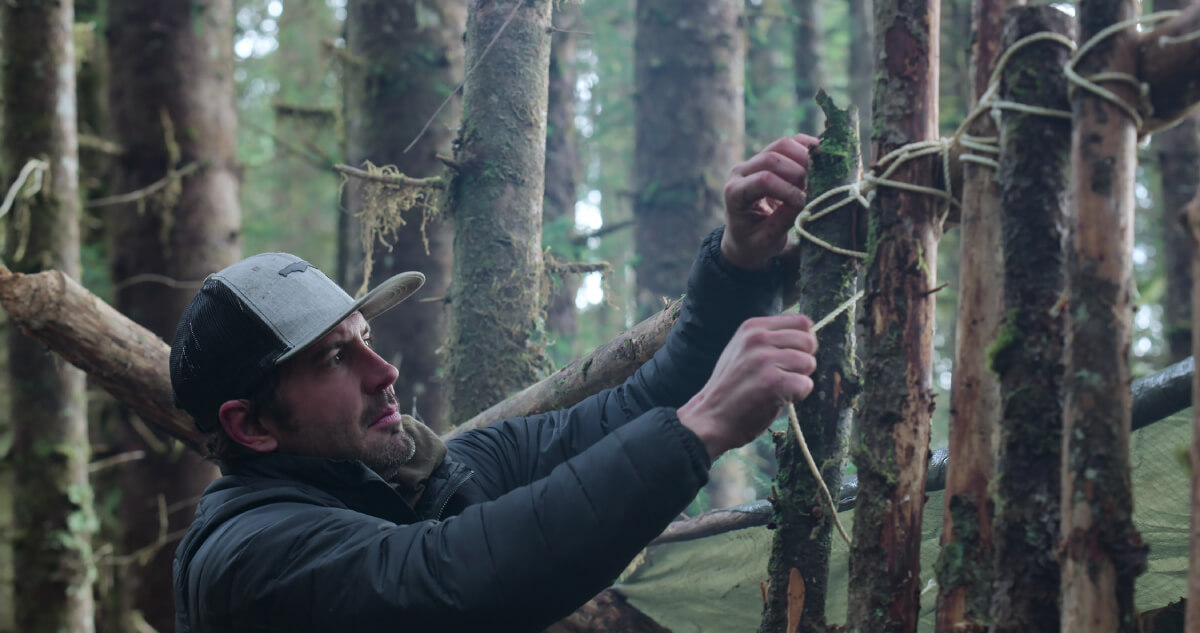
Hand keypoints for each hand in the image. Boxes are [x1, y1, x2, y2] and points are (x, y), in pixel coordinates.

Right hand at [677, 313, 817, 461]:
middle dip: (803, 361)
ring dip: (799, 380)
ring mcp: (764, 360)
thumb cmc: (731, 388)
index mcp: (752, 327)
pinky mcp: (772, 382)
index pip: (802, 322)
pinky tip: (777, 400)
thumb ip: (770, 339)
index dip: (803, 342)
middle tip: (783, 376)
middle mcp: (758, 339)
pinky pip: (806, 384)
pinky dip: (797, 396)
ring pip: (809, 363)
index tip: (790, 358)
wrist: (710, 418)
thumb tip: (807, 334)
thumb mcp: (743, 350)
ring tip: (776, 388)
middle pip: (809, 342)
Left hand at [721, 134, 819, 269]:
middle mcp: (741, 171)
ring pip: (782, 145)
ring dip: (805, 157)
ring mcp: (754, 161)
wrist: (744, 237)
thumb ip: (784, 219)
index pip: (763, 180)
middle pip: (772, 157)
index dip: (788, 189)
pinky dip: (807, 148)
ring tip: (819, 176)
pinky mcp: (769, 156)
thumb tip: (808, 199)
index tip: (804, 203)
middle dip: (798, 172)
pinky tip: (822, 160)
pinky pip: (790, 143)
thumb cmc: (753, 242)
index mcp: (734, 193)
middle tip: (813, 188)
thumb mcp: (766, 240)